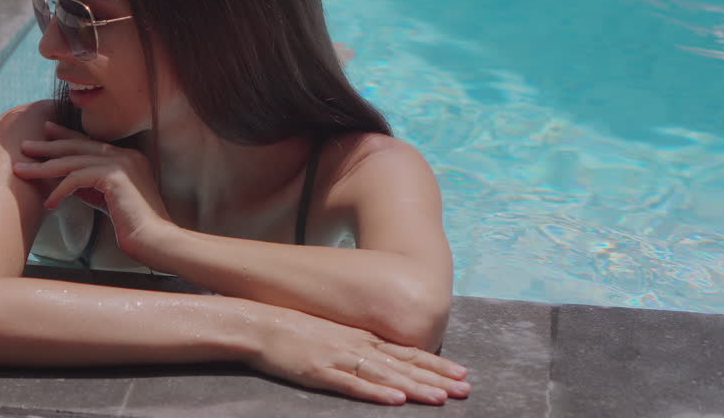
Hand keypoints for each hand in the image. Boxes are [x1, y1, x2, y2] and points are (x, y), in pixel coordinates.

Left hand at [14, 121, 172, 260]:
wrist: (154, 240)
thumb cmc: (133, 226)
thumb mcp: (108, 199)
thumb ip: (92, 185)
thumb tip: (66, 180)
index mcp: (127, 157)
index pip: (90, 142)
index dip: (66, 136)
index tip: (46, 132)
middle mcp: (125, 155)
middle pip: (78, 146)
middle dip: (48, 146)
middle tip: (25, 146)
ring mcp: (121, 163)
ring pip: (73, 161)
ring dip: (44, 167)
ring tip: (22, 171)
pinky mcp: (114, 177)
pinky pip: (77, 179)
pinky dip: (59, 190)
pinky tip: (48, 203)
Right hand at [250, 308, 469, 405]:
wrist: (258, 324)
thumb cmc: (292, 329)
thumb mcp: (331, 333)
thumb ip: (355, 345)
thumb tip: (380, 357)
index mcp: (359, 337)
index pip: (405, 352)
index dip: (435, 363)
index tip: (460, 372)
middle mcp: (355, 345)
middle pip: (403, 364)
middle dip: (436, 377)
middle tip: (465, 388)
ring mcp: (338, 358)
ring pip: (385, 375)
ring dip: (415, 387)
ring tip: (441, 398)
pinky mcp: (319, 372)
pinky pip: (352, 384)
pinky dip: (375, 392)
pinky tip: (395, 399)